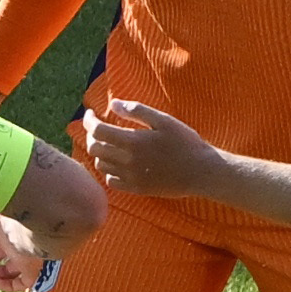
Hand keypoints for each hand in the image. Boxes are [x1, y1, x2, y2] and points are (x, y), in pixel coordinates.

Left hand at [83, 98, 214, 198]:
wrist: (201, 171)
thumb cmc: (185, 142)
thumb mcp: (164, 120)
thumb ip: (137, 111)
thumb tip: (114, 103)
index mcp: (133, 141)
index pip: (97, 130)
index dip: (89, 120)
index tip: (90, 113)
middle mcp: (127, 161)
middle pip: (94, 148)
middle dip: (91, 135)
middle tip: (98, 128)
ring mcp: (130, 177)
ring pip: (100, 165)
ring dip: (99, 152)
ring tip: (108, 144)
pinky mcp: (136, 189)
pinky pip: (111, 181)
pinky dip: (108, 171)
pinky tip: (117, 163)